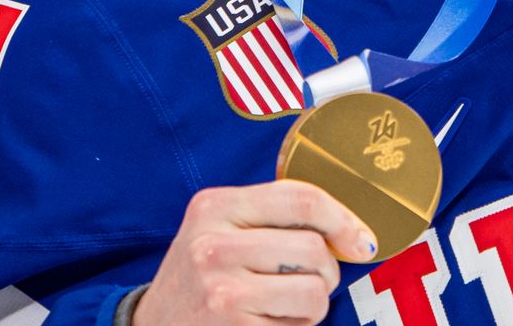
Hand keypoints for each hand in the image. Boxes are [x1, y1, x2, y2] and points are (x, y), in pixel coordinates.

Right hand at [132, 180, 376, 324]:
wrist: (152, 325)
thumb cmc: (201, 274)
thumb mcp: (220, 228)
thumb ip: (271, 216)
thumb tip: (350, 228)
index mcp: (214, 206)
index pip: (300, 198)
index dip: (343, 219)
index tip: (360, 239)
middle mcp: (213, 246)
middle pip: (313, 249)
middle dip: (327, 271)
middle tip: (311, 281)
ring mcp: (221, 291)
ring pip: (313, 291)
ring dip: (314, 305)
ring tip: (287, 304)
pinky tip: (268, 322)